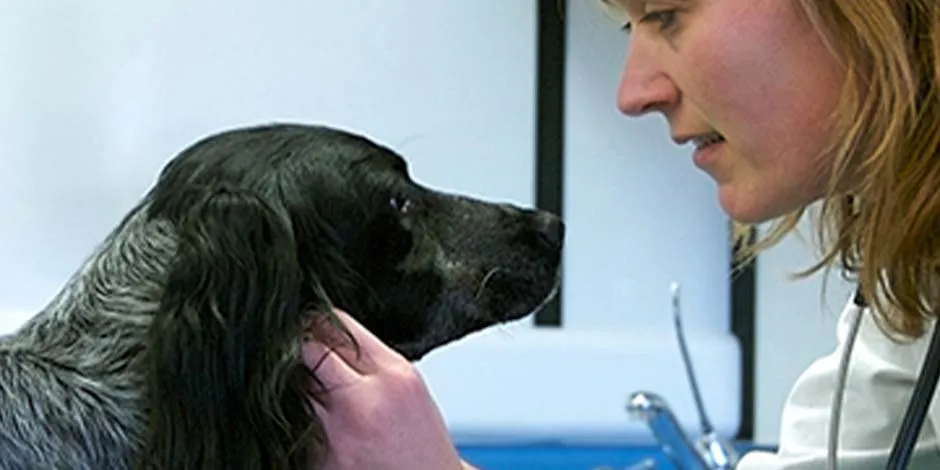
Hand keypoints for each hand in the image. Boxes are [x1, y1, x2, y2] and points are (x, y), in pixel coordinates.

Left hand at [303, 309, 465, 469]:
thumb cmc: (421, 439)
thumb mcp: (408, 386)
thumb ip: (372, 360)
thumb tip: (323, 332)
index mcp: (393, 375)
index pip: (339, 327)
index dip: (318, 320)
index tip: (309, 321)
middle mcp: (365, 402)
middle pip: (310, 352)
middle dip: (300, 347)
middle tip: (295, 348)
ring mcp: (339, 434)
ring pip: (296, 389)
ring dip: (297, 385)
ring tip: (311, 390)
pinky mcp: (322, 461)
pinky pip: (297, 427)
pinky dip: (299, 422)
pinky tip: (319, 426)